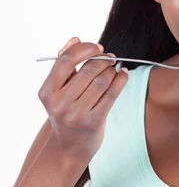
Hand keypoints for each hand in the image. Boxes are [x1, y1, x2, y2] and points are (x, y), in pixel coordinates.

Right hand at [38, 37, 128, 162]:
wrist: (68, 147)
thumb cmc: (65, 109)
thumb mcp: (58, 88)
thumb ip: (64, 61)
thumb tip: (75, 39)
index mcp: (47, 91)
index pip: (66, 60)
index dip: (85, 49)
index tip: (97, 47)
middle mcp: (59, 104)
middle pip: (88, 70)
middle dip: (103, 59)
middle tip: (109, 57)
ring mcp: (76, 114)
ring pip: (102, 81)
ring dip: (112, 70)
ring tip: (113, 69)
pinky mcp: (94, 122)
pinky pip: (112, 94)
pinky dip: (121, 79)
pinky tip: (123, 74)